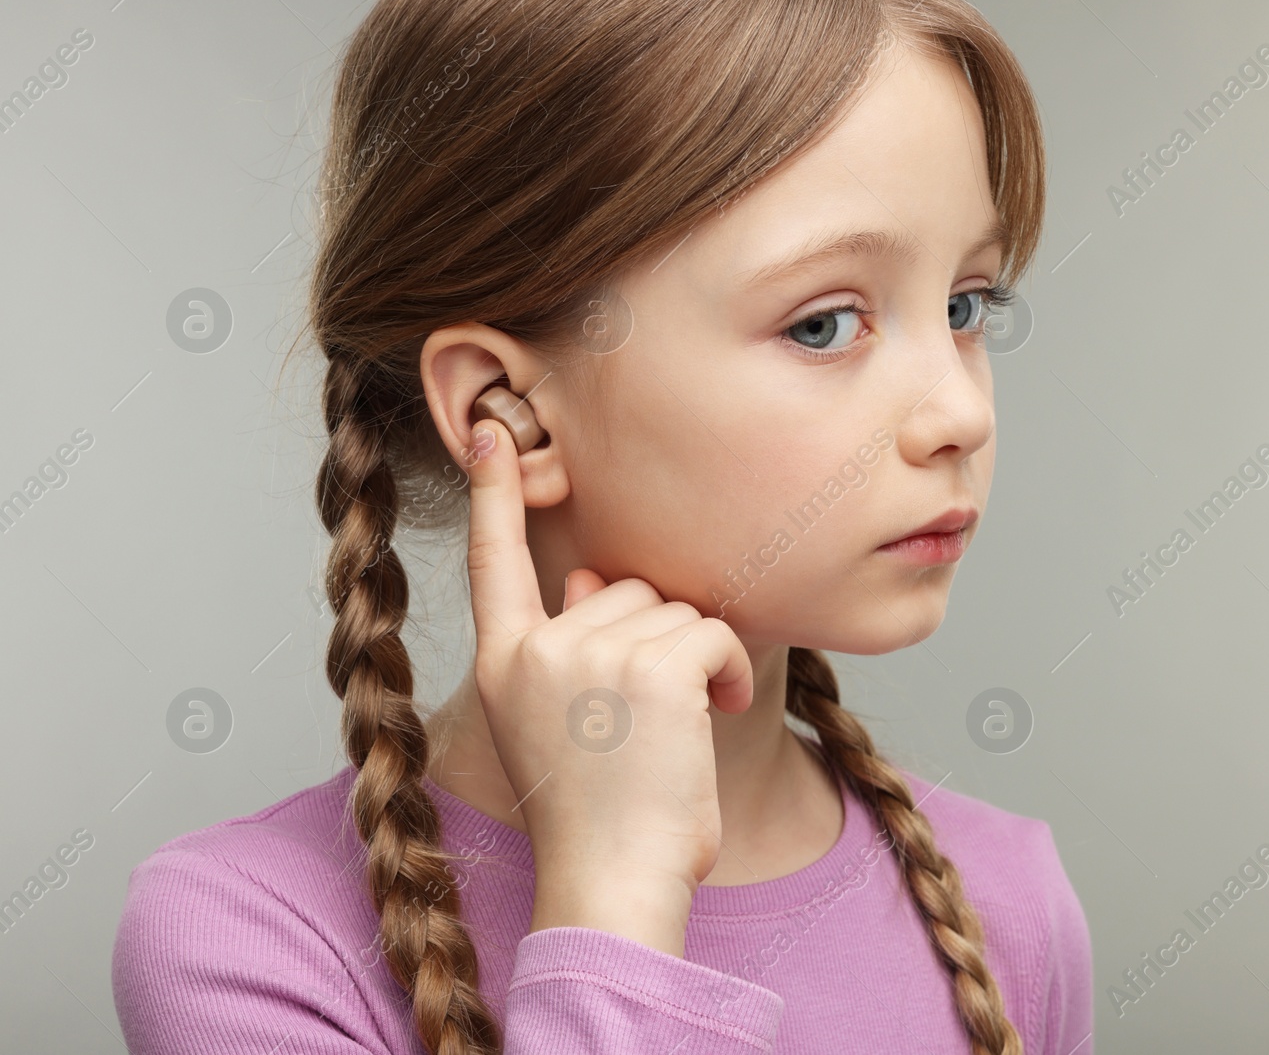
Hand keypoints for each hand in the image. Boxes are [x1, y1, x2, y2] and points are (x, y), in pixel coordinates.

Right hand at [461, 418, 753, 954]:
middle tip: (659, 718)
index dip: (495, 494)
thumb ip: (568, 645)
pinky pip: (711, 631)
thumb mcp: (561, 726)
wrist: (614, 884)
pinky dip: (729, 671)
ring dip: (698, 661)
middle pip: (625, 589)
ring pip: (673, 610)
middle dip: (659, 642)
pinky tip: (718, 715)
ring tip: (682, 730)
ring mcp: (588, 654)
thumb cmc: (599, 818)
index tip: (494, 432)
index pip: (492, 560)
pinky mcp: (650, 666)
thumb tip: (587, 577)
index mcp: (504, 663)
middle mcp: (536, 648)